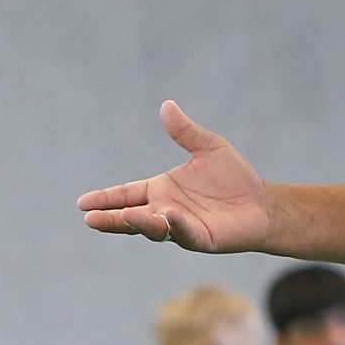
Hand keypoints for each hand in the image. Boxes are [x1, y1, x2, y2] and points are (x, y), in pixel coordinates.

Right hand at [78, 101, 271, 251]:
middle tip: (90, 219)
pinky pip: (185, 232)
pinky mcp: (200, 238)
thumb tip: (167, 105)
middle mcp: (165, 211)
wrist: (262, 203)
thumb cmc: (234, 177)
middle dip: (111, 219)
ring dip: (139, 224)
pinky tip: (168, 216)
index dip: (106, 199)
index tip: (82, 203)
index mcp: (161, 190)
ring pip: (153, 228)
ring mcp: (180, 227)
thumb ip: (185, 131)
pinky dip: (175, 225)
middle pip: (131, 216)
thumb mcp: (208, 147)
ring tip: (125, 217)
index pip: (126, 195)